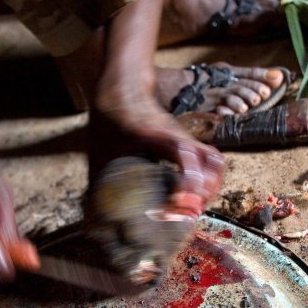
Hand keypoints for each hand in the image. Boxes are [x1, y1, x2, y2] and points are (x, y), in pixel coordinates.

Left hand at [87, 98, 224, 210]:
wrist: (123, 89)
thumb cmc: (111, 119)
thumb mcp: (100, 150)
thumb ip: (97, 183)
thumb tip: (92, 218)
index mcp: (156, 136)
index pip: (184, 153)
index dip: (188, 181)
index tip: (176, 203)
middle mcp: (178, 138)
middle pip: (210, 163)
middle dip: (202, 193)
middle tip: (185, 213)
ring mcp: (187, 140)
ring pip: (215, 162)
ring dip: (210, 188)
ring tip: (194, 208)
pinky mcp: (189, 143)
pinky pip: (212, 160)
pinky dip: (210, 180)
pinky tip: (196, 197)